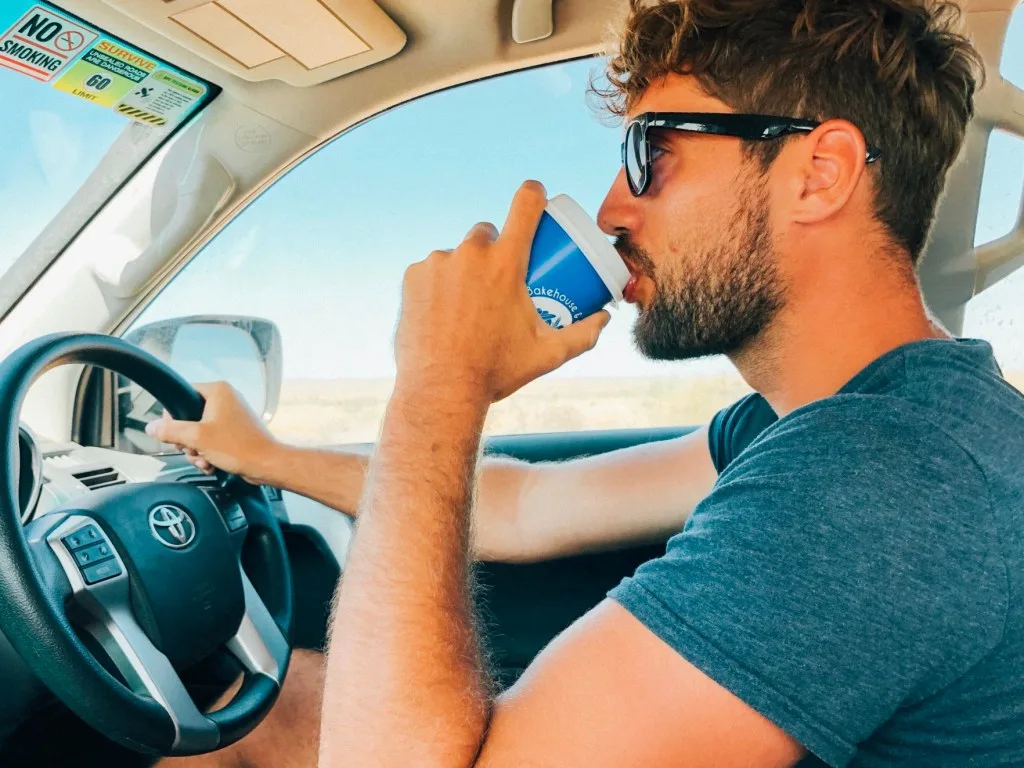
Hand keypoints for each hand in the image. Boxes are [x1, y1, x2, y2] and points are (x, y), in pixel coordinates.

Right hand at [145, 381, 280, 485]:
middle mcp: (225, 399)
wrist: (266, 464)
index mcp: (218, 391)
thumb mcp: (196, 438)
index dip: (173, 415)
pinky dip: (207, 453)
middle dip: (186, 439)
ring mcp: (231, 416)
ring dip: (196, 450)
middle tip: (191, 449)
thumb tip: (150, 427)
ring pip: (198, 432)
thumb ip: (170, 431)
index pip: (183, 395)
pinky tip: (210, 464)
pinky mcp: (234, 432)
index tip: (174, 432)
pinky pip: (211, 440)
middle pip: (188, 417)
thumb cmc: (236, 446)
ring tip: (204, 459)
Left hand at [395, 181, 610, 405]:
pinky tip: (442, 311)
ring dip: (464, 270)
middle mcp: (470, 254)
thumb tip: (604, 319)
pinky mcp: (413, 276)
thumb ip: (582, 335)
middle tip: (498, 282)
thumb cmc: (495, 371)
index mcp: (505, 263)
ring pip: (457, 254)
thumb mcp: (546, 355)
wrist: (440, 390)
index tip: (535, 197)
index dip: (533, 194)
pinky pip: (431, 271)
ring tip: (468, 306)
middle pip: (488, 232)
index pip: (525, 204)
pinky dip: (439, 285)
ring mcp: (438, 263)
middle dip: (495, 249)